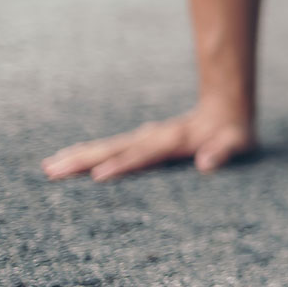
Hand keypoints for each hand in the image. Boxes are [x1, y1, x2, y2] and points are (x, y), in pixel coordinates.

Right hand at [41, 99, 257, 180]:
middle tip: (52, 170)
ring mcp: (146, 137)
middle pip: (114, 149)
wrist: (227, 109)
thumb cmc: (234, 134)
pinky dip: (90, 152)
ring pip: (107, 147)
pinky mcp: (142, 140)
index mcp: (174, 141)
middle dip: (84, 160)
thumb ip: (223, 152)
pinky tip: (71, 159)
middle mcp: (154, 137)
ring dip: (80, 156)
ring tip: (50, 165)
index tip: (99, 177)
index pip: (144, 155)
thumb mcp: (237, 143)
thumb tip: (206, 164)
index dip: (123, 166)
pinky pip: (111, 147)